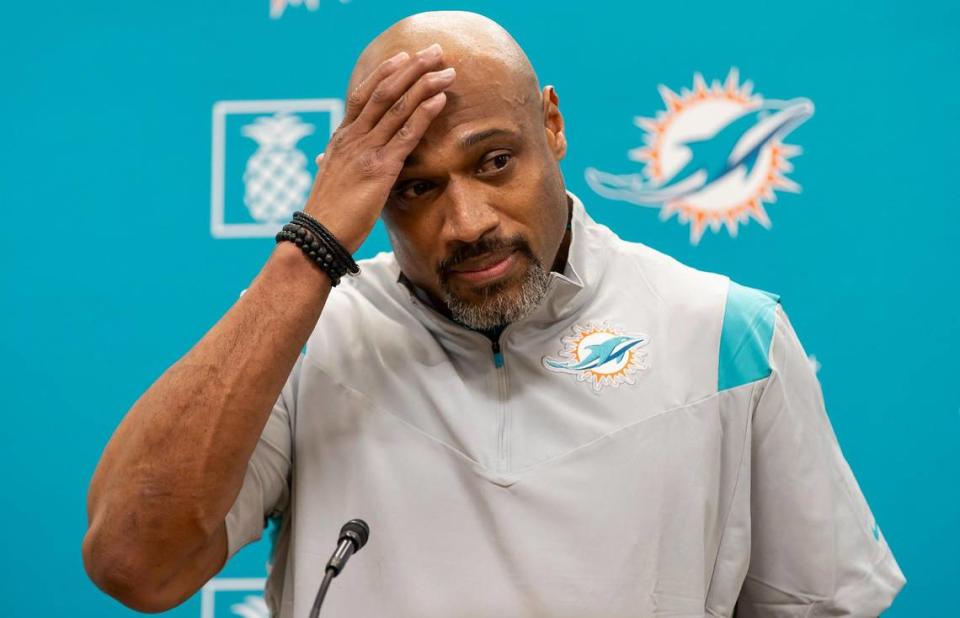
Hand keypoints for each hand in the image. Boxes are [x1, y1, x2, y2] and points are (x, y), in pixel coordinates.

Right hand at [303, 43, 454, 252]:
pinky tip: (439, 99)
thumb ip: (340, 163)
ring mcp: (366, 151)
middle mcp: (352, 138)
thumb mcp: (333, 180)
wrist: (318, 236)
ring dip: (425, 85)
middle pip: (384, 92)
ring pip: (398, 107)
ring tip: (448, 70)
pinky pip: (406, 134)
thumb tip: (332, 157)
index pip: (362, 94)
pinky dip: (424, 113)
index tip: (404, 58)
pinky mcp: (380, 169)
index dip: (385, 74)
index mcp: (341, 138)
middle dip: (412, 69)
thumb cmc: (328, 214)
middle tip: (434, 52)